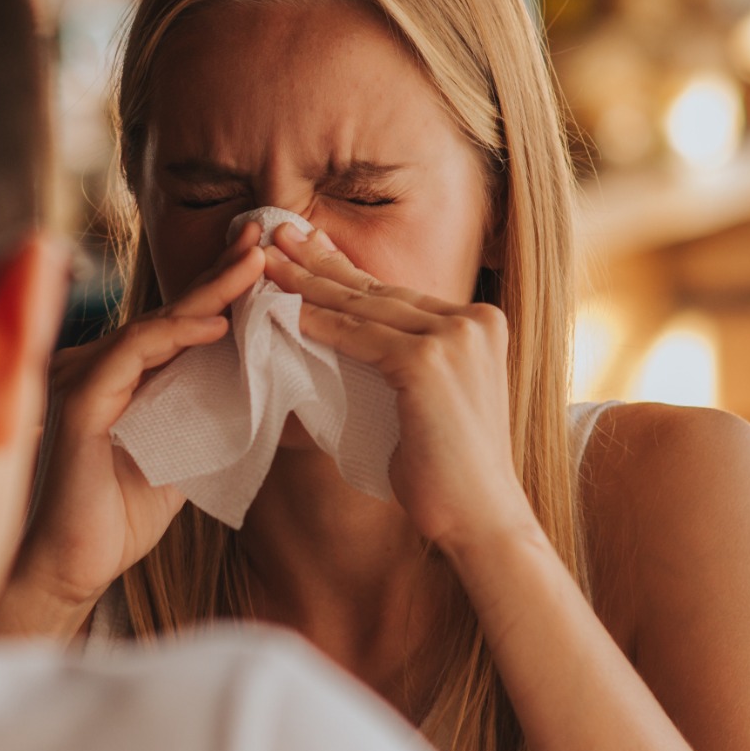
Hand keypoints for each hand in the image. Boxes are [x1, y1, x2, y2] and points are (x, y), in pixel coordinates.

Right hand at [0, 222, 266, 636]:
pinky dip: (173, 338)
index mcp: (117, 375)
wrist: (70, 569)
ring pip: (152, 327)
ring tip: (254, 267)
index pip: (174, 325)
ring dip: (208, 296)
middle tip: (263, 236)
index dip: (219, 290)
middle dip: (219, 274)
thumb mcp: (180, 452)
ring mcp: (80, 380)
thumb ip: (205, 412)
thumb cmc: (117, 516)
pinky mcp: (77, 405)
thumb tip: (261, 377)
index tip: (263, 259)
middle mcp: (92, 365)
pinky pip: (128, 357)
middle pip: (166, 313)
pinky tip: (215, 326)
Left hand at [264, 226, 540, 556]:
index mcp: (480, 323)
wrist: (482, 518)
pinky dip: (317, 324)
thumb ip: (400, 362)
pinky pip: (358, 336)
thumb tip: (340, 337)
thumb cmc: (449, 472)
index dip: (346, 269)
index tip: (307, 248)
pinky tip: (284, 311)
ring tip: (267, 263)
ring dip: (308, 283)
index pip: (396, 293)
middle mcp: (474, 320)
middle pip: (378, 289)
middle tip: (275, 231)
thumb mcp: (427, 400)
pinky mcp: (428, 362)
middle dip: (320, 260)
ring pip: (363, 306)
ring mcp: (455, 337)